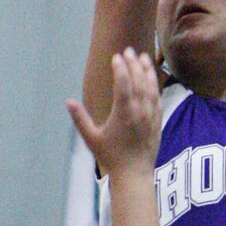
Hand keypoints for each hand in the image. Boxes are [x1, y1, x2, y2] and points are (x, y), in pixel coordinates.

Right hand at [67, 49, 160, 172]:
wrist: (134, 174)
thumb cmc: (110, 157)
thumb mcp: (91, 138)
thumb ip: (80, 119)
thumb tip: (68, 102)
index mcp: (123, 113)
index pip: (123, 83)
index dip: (120, 68)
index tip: (116, 56)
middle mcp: (139, 111)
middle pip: (139, 80)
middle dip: (133, 63)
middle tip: (128, 50)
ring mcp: (151, 115)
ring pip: (151, 87)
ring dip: (147, 70)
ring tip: (143, 57)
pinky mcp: (158, 120)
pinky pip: (158, 97)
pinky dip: (155, 84)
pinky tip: (152, 77)